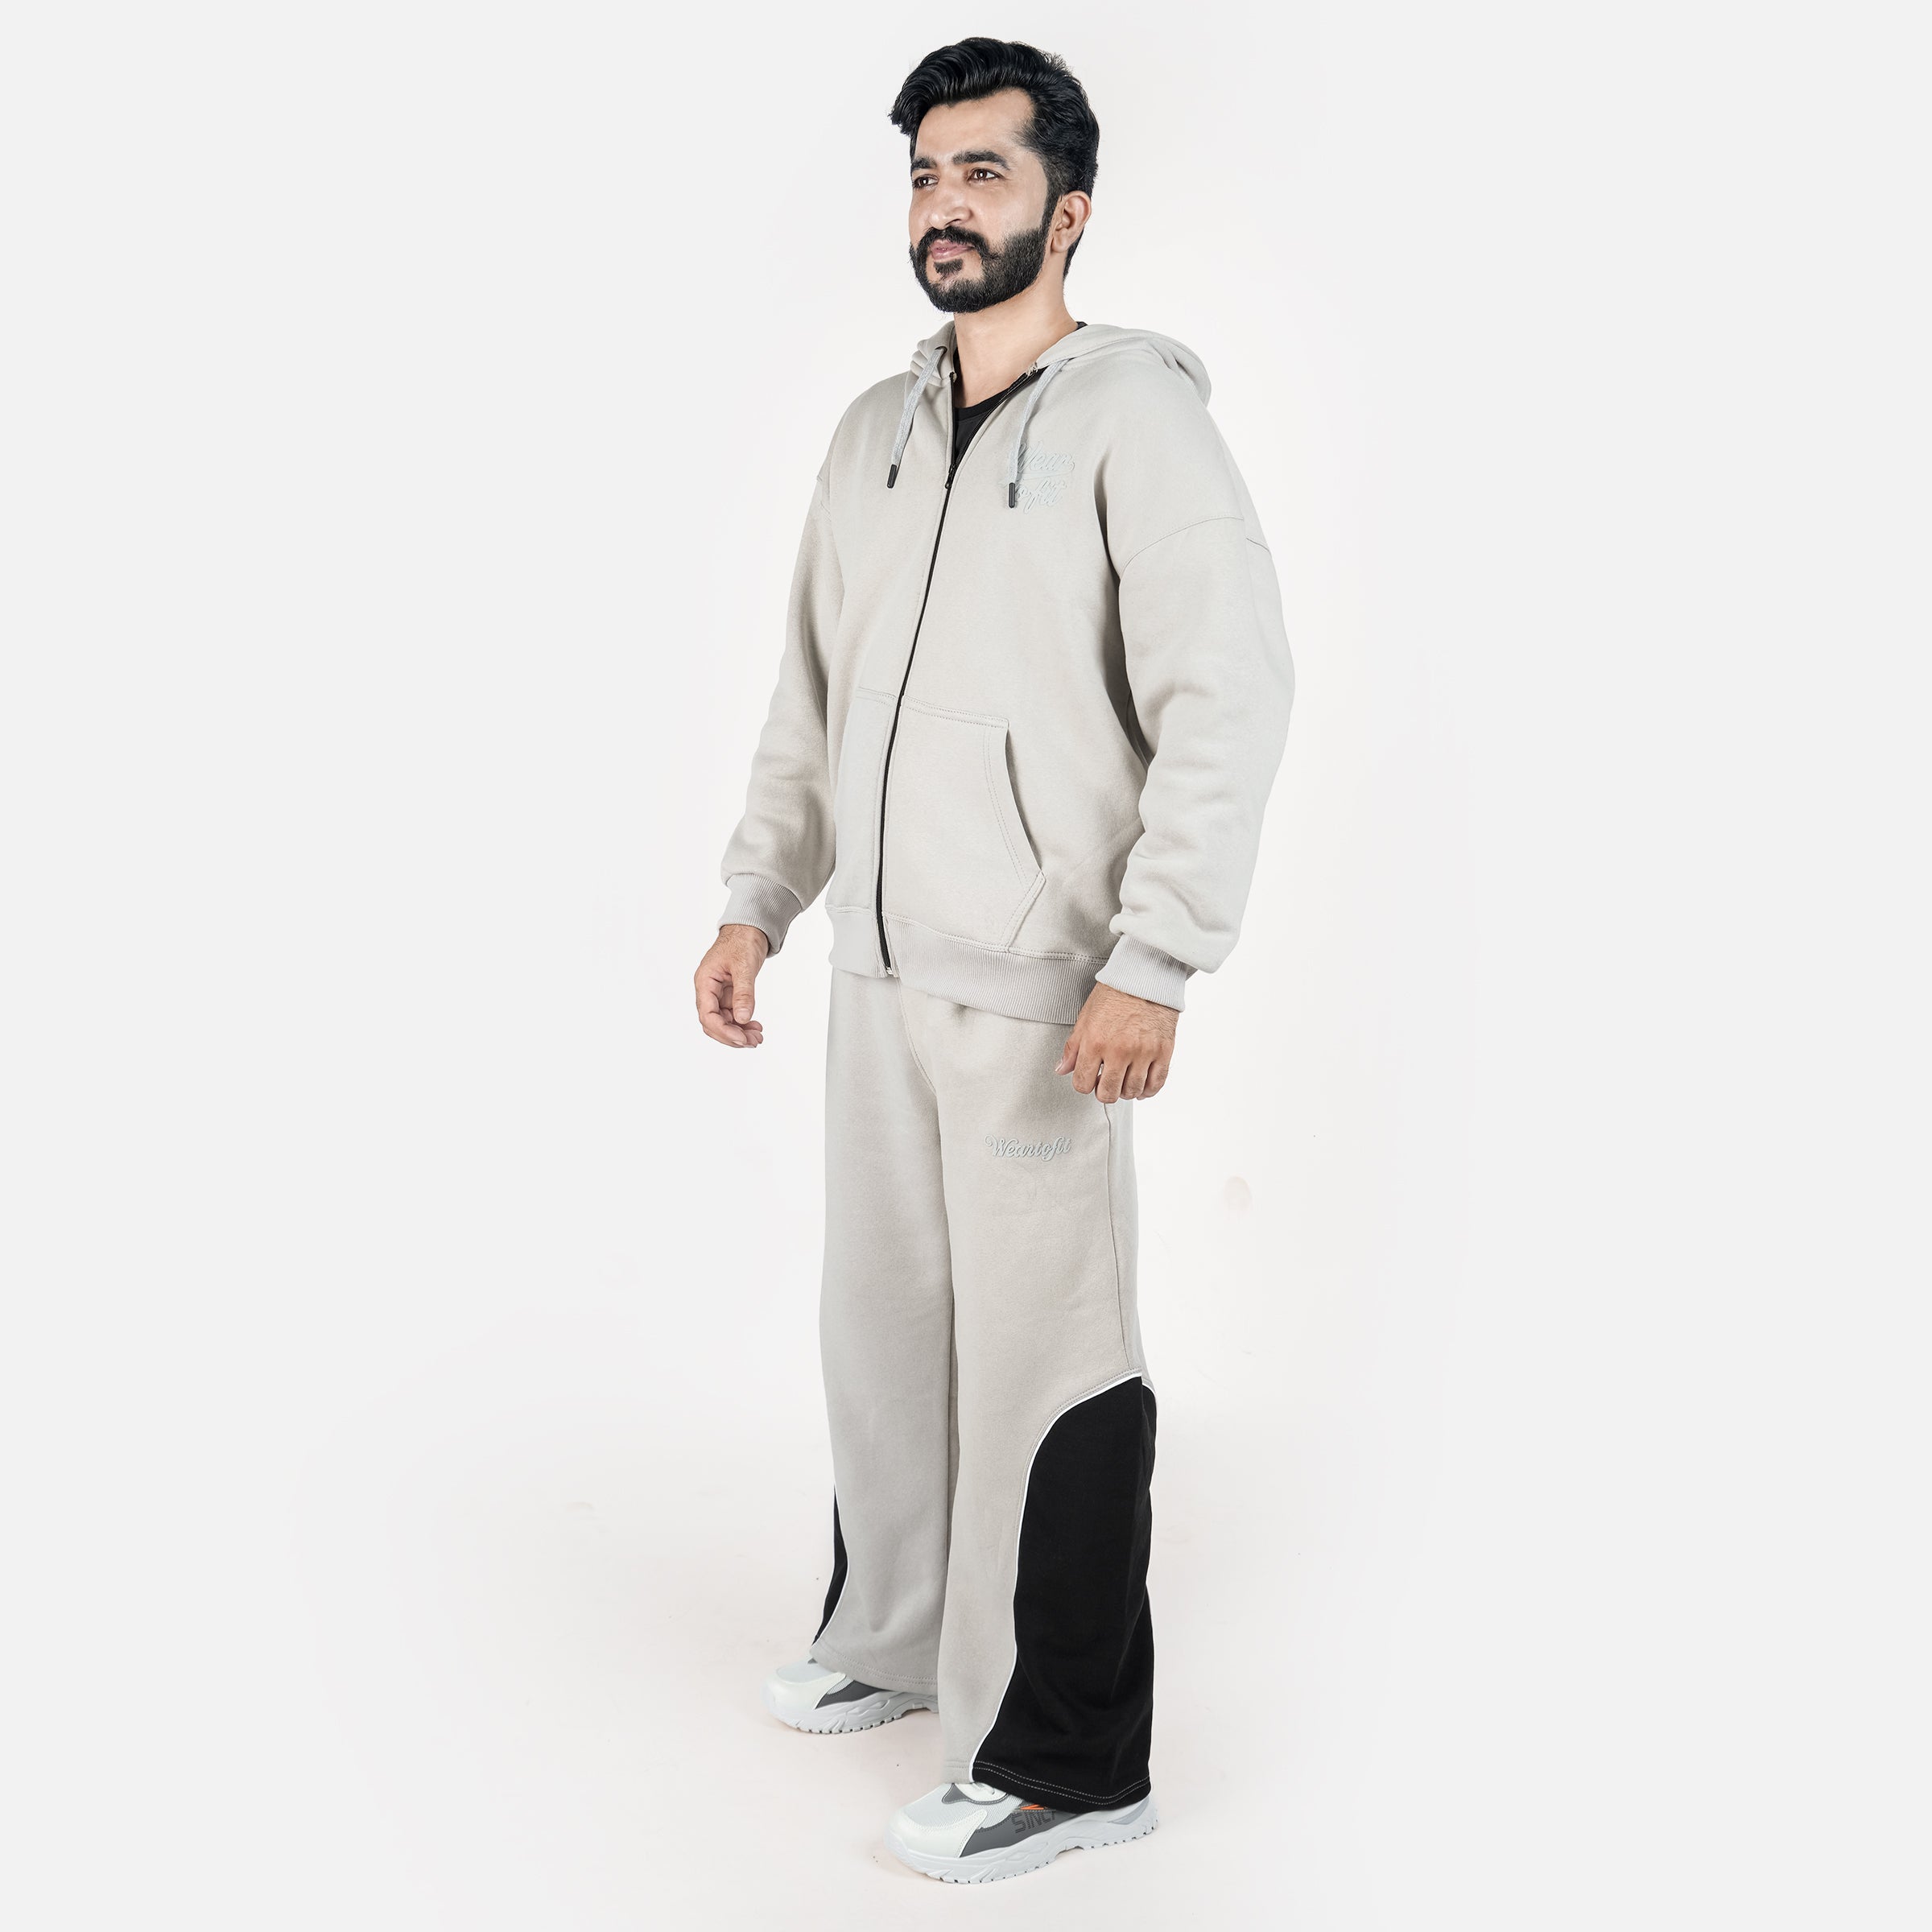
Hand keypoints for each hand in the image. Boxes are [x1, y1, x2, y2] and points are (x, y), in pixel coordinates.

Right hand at [695, 924, 770, 1046]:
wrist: (749, 929)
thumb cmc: (742, 940)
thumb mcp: (744, 966)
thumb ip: (744, 993)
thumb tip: (743, 1018)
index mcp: (705, 982)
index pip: (707, 1014)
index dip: (723, 1030)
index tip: (740, 1039)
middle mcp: (708, 990)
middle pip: (713, 1023)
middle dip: (732, 1035)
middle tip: (753, 1042)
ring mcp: (718, 994)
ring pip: (724, 1021)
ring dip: (739, 1032)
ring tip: (757, 1037)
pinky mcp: (729, 994)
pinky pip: (732, 1015)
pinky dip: (743, 1023)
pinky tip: (755, 1027)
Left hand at [1056, 982, 1177, 1101]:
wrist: (1144, 977)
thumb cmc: (1114, 994)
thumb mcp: (1085, 1018)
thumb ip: (1073, 1048)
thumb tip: (1062, 1070)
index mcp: (1095, 1042)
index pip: (1083, 1084)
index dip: (1084, 1084)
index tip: (1089, 1078)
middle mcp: (1119, 1050)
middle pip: (1108, 1093)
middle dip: (1104, 1092)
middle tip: (1106, 1082)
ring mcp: (1143, 1052)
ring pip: (1133, 1091)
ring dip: (1126, 1091)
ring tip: (1124, 1080)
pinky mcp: (1163, 1051)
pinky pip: (1157, 1083)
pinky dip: (1148, 1090)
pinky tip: (1142, 1085)